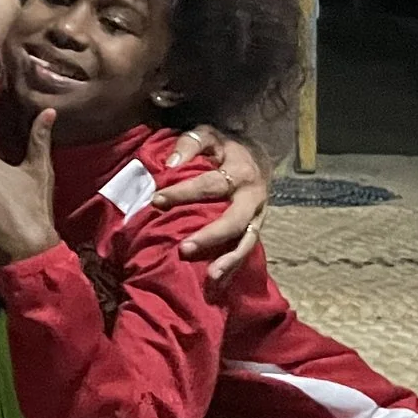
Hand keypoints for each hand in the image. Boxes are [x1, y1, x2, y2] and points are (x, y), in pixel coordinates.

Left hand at [155, 125, 269, 282]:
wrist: (260, 156)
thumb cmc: (225, 146)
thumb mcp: (209, 134)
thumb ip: (189, 144)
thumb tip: (170, 164)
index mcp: (240, 171)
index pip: (211, 184)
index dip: (184, 192)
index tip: (157, 200)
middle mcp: (252, 197)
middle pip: (234, 221)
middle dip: (210, 236)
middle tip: (183, 249)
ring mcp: (258, 216)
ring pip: (247, 242)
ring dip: (228, 260)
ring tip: (210, 277)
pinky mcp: (256, 229)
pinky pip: (248, 251)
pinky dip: (233, 267)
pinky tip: (217, 283)